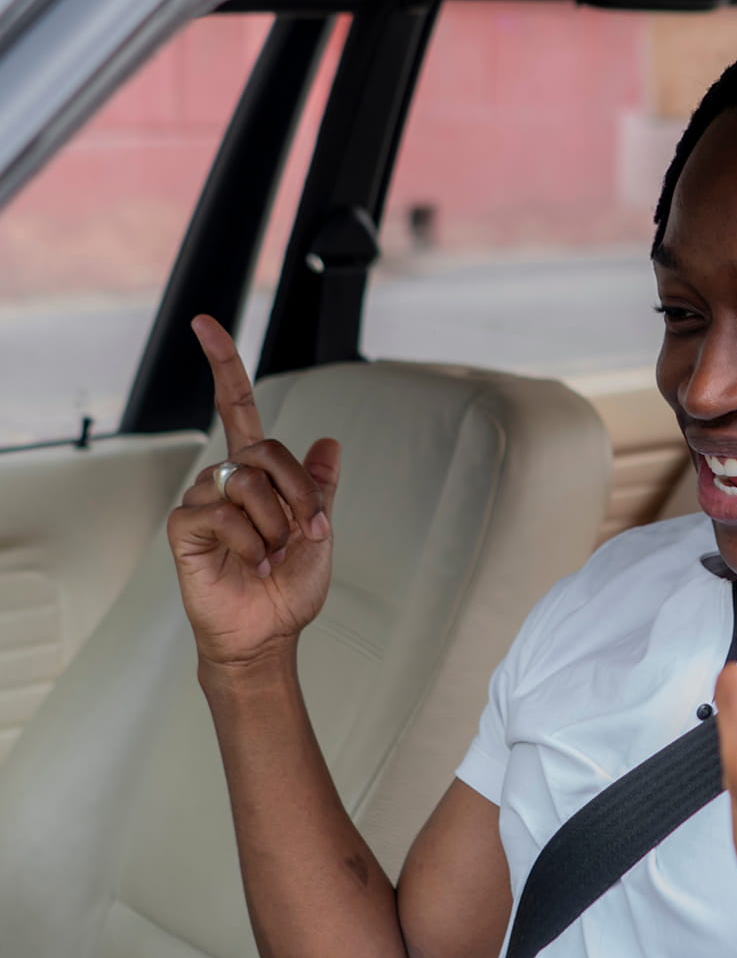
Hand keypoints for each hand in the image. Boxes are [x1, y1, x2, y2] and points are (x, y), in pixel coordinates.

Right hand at [166, 316, 337, 669]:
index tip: (204, 322)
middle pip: (265, 451)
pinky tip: (249, 562)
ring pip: (247, 482)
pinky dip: (250, 541)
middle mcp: (224, 479)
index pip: (236, 408)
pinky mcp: (184, 528)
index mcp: (255, 473)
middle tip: (305, 533)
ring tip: (271, 554)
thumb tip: (330, 441)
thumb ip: (319, 486)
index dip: (223, 365)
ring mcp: (201, 501)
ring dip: (276, 524)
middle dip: (299, 493)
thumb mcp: (319, 530)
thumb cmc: (287, 589)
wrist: (268, 634)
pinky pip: (223, 513)